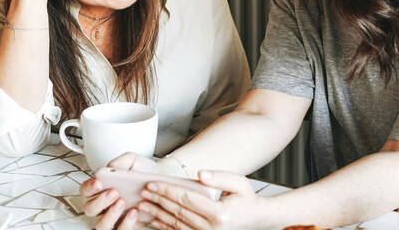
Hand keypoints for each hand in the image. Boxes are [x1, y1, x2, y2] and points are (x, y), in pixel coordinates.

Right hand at [80, 153, 172, 229]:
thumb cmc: (143, 170)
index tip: (98, 182)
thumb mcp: (132, 160)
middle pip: (90, 209)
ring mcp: (115, 215)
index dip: (88, 188)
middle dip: (100, 202)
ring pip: (102, 225)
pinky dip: (126, 224)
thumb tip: (109, 168)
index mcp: (102, 186)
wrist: (161, 178)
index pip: (85, 190)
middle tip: (114, 192)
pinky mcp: (127, 224)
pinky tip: (134, 211)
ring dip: (110, 215)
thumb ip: (120, 162)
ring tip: (123, 202)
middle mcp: (105, 203)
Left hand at [139, 171, 271, 229]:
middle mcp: (211, 229)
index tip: (154, 184)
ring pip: (176, 224)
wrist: (255, 219)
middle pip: (178, 212)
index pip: (187, 200)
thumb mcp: (239, 183)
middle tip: (144, 191)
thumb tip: (200, 174)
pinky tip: (155, 220)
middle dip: (159, 200)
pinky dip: (165, 226)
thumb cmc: (246, 199)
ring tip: (143, 205)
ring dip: (157, 214)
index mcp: (219, 214)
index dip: (168, 190)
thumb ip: (220, 177)